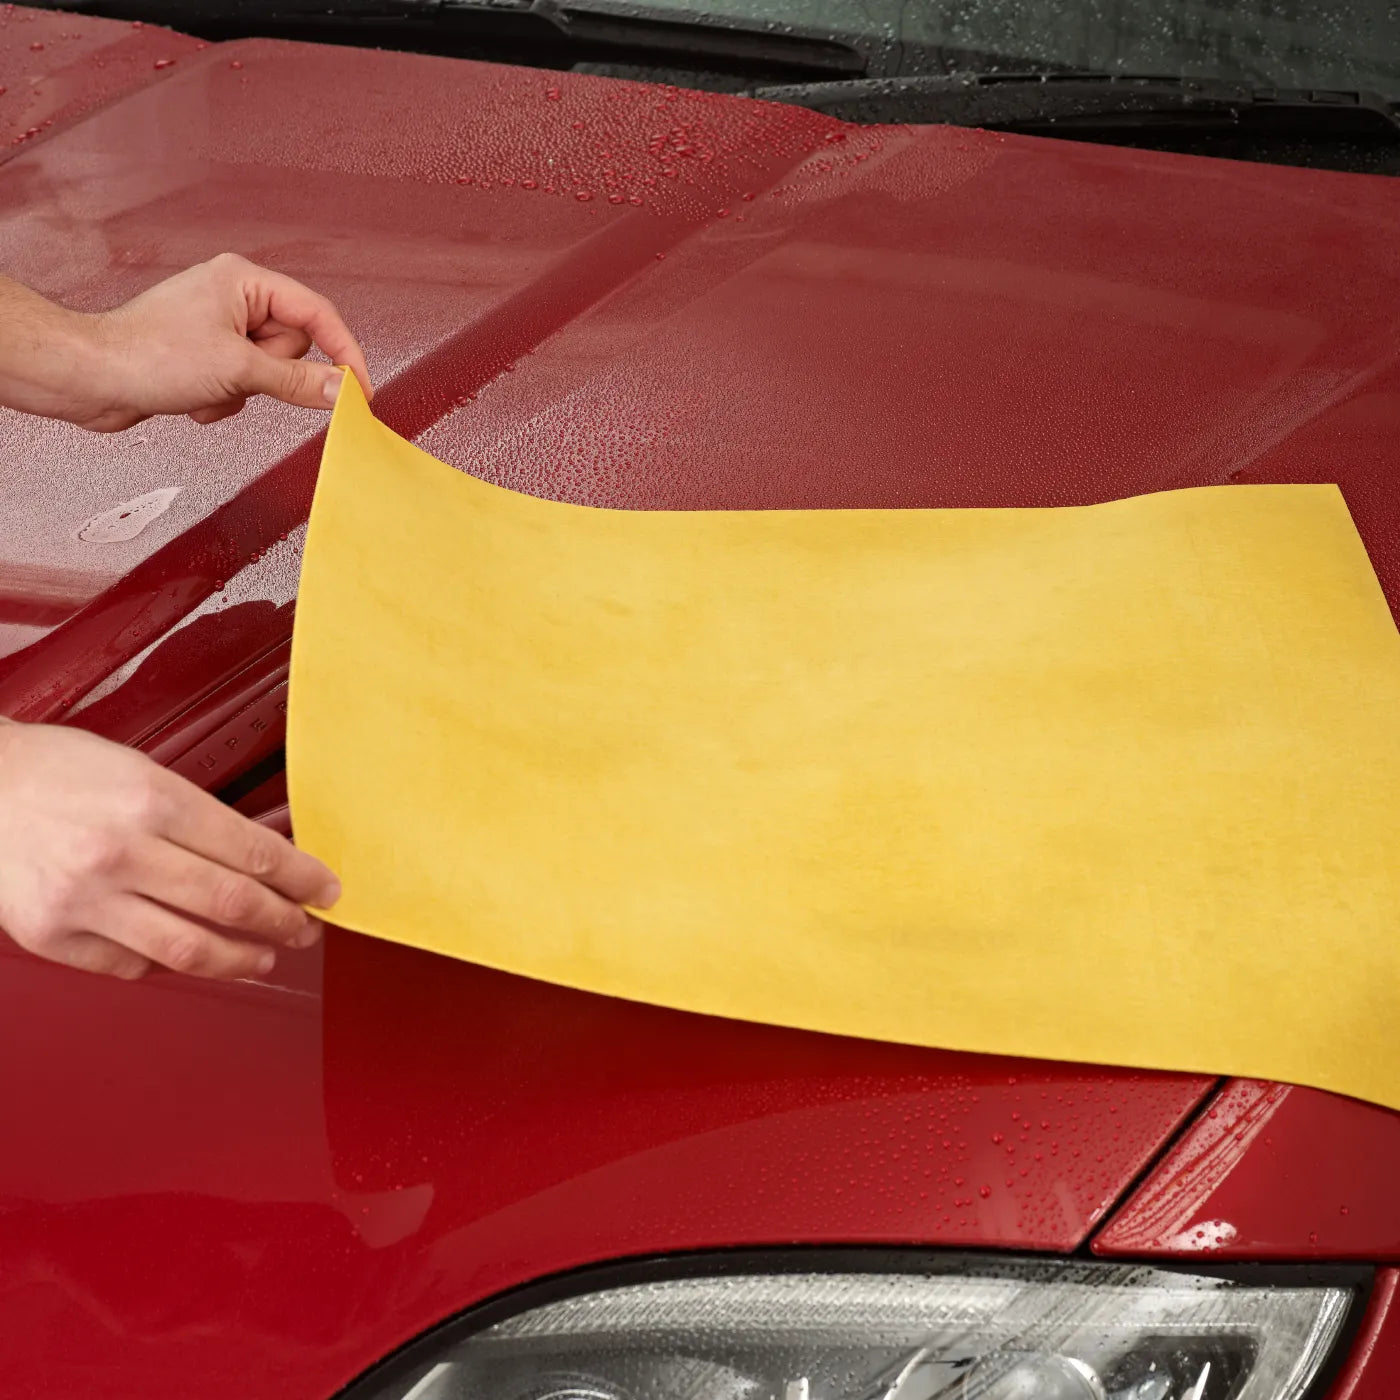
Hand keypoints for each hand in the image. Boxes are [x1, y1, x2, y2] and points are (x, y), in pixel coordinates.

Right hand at [0, 720, 339, 979]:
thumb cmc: (55, 771)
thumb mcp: (139, 771)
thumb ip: (197, 817)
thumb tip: (260, 858)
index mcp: (151, 799)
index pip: (253, 851)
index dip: (302, 877)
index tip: (325, 889)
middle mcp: (121, 850)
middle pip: (232, 902)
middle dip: (283, 920)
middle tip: (303, 926)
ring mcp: (85, 898)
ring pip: (189, 948)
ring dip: (241, 958)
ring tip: (264, 956)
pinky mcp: (53, 933)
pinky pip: (131, 965)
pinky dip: (168, 964)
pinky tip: (187, 956)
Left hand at [66, 253, 370, 430]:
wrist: (91, 378)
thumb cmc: (147, 355)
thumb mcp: (238, 370)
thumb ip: (298, 382)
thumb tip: (342, 391)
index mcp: (244, 280)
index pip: (318, 315)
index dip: (344, 353)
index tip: (360, 391)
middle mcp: (234, 298)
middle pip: (294, 347)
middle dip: (271, 374)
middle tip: (241, 376)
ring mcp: (221, 328)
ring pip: (271, 373)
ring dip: (244, 392)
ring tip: (207, 387)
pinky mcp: (208, 357)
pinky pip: (245, 387)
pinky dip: (226, 400)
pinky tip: (195, 396)